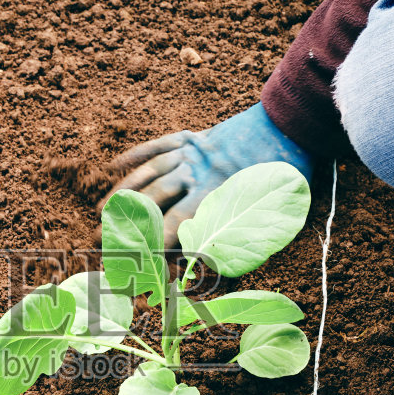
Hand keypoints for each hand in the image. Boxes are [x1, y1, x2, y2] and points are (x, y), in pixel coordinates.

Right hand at [103, 103, 314, 247]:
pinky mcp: (192, 137)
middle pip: (154, 200)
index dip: (154, 247)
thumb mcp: (275, 214)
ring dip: (122, 192)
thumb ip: (244, 241)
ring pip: (148, 173)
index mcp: (218, 194)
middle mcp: (198, 173)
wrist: (293, 124)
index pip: (176, 226)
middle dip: (127, 222)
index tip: (137, 264)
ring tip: (101, 211)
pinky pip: (156, 146)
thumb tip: (214, 270)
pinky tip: (112, 168)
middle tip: (105, 242)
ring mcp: (192, 152)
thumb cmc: (287, 174)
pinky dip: (133, 156)